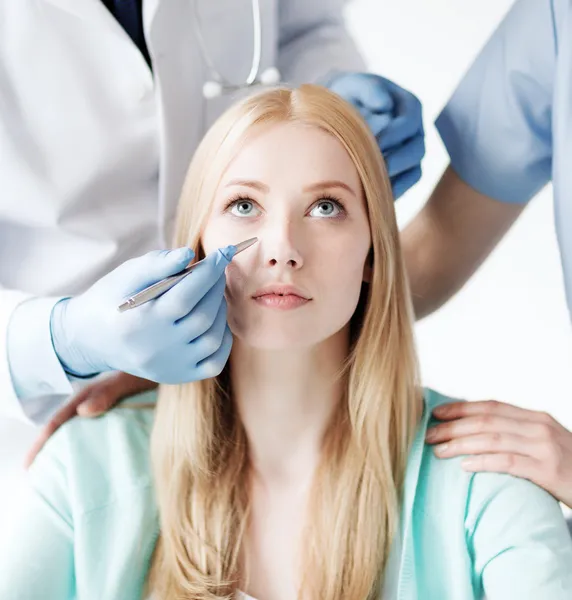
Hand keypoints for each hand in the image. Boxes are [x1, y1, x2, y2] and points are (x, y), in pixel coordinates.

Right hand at [24, 372, 156, 467]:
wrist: (170, 366)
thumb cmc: (147, 371)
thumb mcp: (128, 379)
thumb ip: (108, 393)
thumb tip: (83, 412)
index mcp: (88, 395)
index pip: (58, 421)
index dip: (42, 442)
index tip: (29, 466)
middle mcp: (93, 403)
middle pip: (64, 429)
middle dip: (48, 450)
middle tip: (38, 478)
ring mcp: (105, 410)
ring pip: (80, 433)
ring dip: (68, 450)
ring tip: (61, 476)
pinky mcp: (120, 415)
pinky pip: (100, 434)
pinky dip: (91, 447)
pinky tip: (95, 463)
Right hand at [50, 245, 235, 383]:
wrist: (92, 339)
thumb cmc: (113, 299)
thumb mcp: (126, 275)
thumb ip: (158, 264)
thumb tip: (189, 254)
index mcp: (140, 321)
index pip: (185, 295)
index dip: (209, 273)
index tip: (222, 254)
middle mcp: (156, 349)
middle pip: (203, 316)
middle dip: (216, 287)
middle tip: (216, 270)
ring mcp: (170, 367)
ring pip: (213, 338)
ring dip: (220, 310)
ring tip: (213, 293)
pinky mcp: (178, 376)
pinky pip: (215, 361)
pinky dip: (223, 338)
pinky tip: (214, 319)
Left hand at [326, 72, 424, 198]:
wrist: (330, 118)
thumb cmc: (345, 98)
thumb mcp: (352, 86)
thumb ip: (368, 89)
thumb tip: (384, 105)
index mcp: (408, 107)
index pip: (411, 120)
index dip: (395, 132)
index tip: (375, 140)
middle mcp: (414, 133)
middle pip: (416, 149)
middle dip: (396, 159)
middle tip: (373, 166)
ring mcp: (409, 156)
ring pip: (414, 171)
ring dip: (393, 177)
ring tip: (371, 180)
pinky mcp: (400, 176)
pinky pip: (404, 187)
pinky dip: (392, 190)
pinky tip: (374, 193)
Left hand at [426, 400, 571, 507]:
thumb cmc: (565, 467)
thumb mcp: (542, 442)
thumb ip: (514, 433)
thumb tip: (472, 432)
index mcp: (534, 417)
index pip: (489, 406)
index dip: (460, 408)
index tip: (436, 413)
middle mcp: (538, 427)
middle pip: (486, 421)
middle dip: (453, 427)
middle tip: (428, 434)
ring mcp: (544, 447)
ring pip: (492, 439)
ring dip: (460, 444)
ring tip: (438, 450)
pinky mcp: (548, 471)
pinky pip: (509, 462)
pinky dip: (484, 462)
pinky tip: (464, 465)